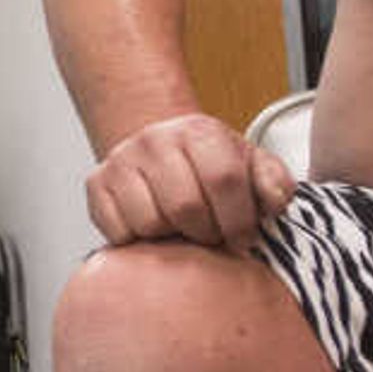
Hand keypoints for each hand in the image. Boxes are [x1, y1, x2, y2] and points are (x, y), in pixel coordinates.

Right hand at [83, 111, 296, 251]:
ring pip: (150, 222)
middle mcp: (156, 140)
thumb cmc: (210, 167)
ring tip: (182, 229)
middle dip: (207, 233)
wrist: (162, 151)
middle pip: (186, 207)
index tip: (242, 237)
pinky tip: (154, 227)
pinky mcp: (96, 185)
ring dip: (172, 236)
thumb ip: (274, 183)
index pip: (224, 180)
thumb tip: (275, 201)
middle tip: (211, 235)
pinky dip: (139, 240)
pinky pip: (119, 231)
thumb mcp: (251, 167)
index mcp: (199, 132)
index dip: (239, 220)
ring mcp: (122, 161)